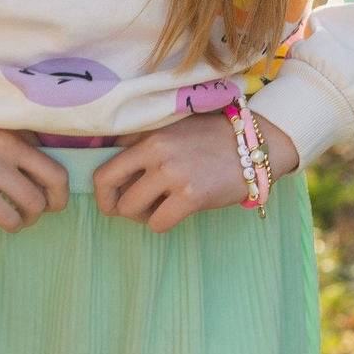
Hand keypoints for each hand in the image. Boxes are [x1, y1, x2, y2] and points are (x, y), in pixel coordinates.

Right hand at [0, 115, 69, 232]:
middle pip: (56, 179)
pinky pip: (10, 219)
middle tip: (49, 208)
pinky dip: (14, 226)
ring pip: (35, 204)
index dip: (51, 174)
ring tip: (20, 217)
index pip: (51, 154)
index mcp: (10, 129)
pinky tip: (5, 222)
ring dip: (32, 216)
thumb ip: (7, 140)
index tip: (44, 184)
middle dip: (58, 200)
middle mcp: (7, 147)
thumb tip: (29, 165)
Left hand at [93, 112, 298, 232]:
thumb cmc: (209, 138)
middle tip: (132, 209)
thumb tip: (112, 165)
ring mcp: (173, 175)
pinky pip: (158, 224)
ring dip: (141, 216)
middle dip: (116, 206)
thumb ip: (141, 141)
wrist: (251, 146)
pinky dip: (161, 224)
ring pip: (131, 209)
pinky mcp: (191, 196)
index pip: (105, 168)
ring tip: (157, 208)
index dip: (103, 191)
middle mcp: (156, 153)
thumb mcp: (171, 128)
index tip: (112, 199)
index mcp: (148, 136)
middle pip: (110, 190)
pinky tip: (173, 213)